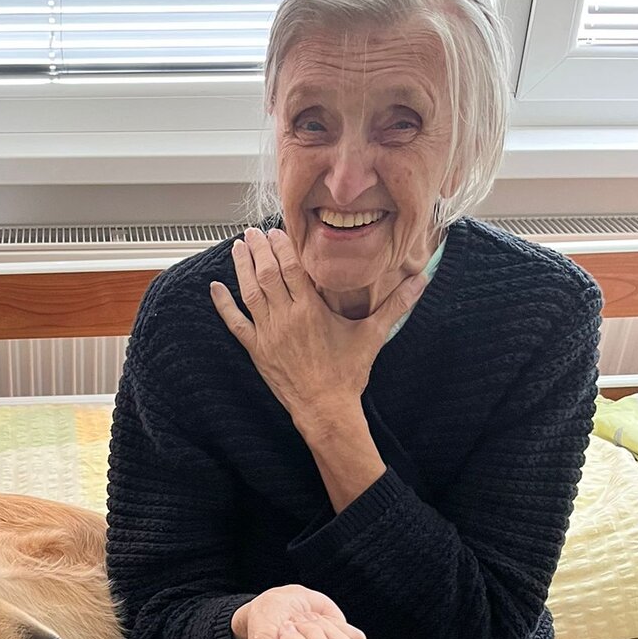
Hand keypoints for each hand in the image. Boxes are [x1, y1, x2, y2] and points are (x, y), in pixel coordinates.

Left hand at [210, 228, 425, 427]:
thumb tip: (422, 281)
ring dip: (242, 267)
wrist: (325, 409)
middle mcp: (286, 317)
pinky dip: (224, 305)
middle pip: (268, 273)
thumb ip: (396, 305)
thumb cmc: (348, 374)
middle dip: (259, 249)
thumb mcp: (372, 336)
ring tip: (238, 246)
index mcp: (311, 309)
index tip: (277, 229)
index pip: (292, 267)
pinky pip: (235, 323)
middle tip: (253, 231)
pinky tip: (215, 287)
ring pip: (250, 292)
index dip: (283, 245)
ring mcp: (268, 334)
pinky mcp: (256, 350)